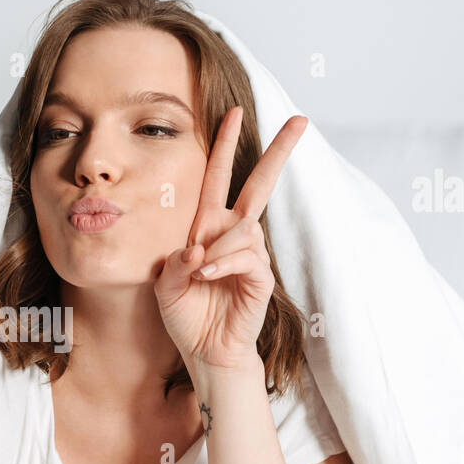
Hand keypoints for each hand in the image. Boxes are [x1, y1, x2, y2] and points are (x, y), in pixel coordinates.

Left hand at [154, 108, 307, 371]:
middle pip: (259, 184)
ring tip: (200, 276)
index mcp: (207, 229)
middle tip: (299, 119)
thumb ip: (174, 263)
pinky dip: (223, 264)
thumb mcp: (164, 286)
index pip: (218, 179)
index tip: (233, 112)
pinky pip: (246, 256)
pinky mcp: (261, 277)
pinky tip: (208, 277)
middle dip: (278, 151)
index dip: (225, 146)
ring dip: (216, 250)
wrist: (205, 351)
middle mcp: (232, 235)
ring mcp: (251, 255)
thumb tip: (197, 249)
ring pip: (242, 229)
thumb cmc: (186, 315)